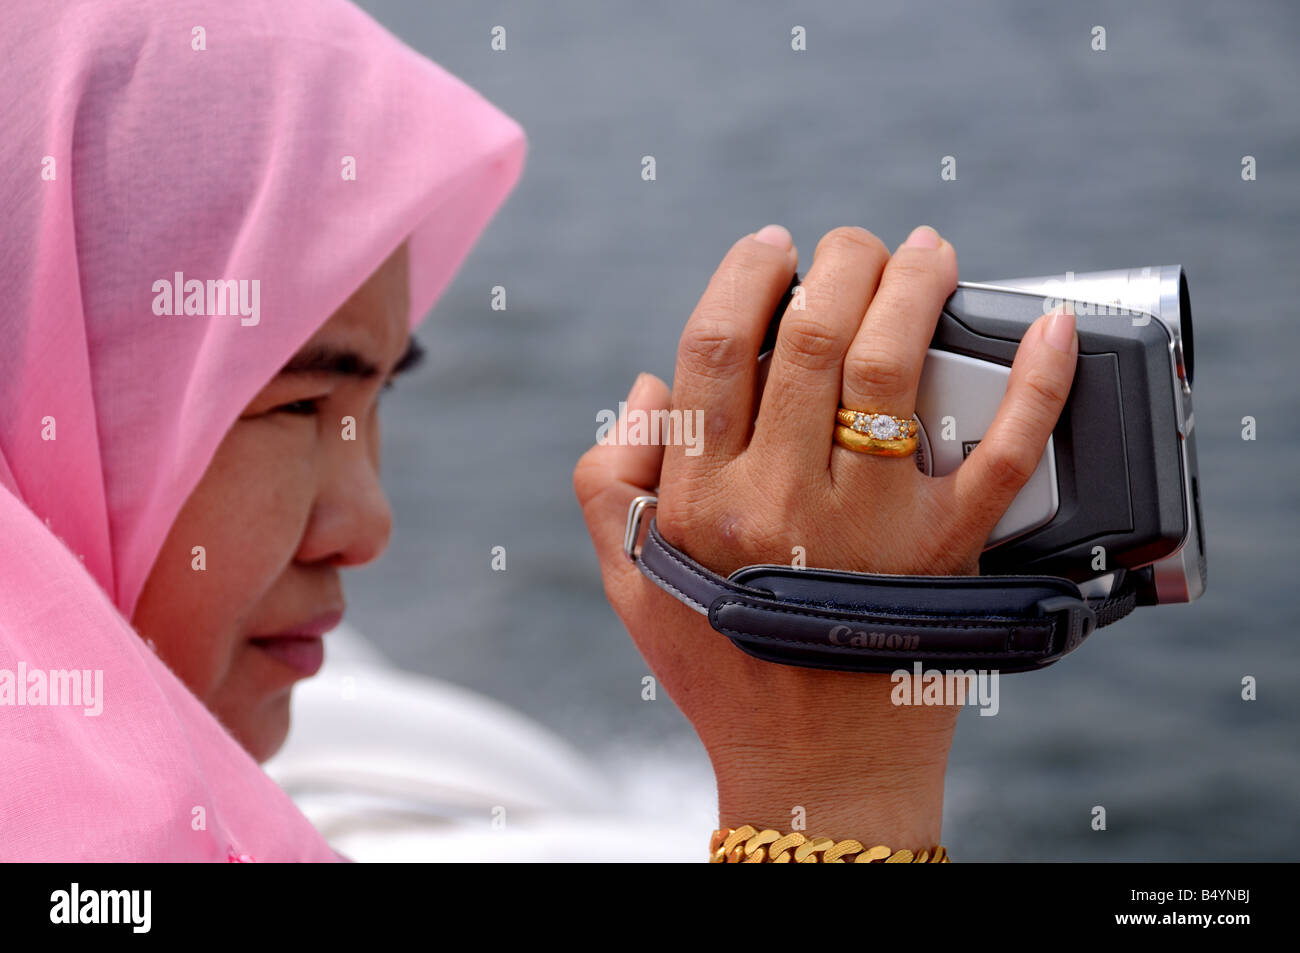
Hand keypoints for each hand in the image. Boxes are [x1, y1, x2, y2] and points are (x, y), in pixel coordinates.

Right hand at [575, 224, 1078, 847]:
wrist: (814, 766)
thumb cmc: (720, 668)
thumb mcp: (631, 582)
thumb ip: (610, 481)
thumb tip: (648, 386)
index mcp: (702, 499)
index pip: (714, 350)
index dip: (743, 277)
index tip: (769, 247)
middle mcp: (783, 501)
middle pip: (811, 335)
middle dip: (838, 260)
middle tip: (851, 245)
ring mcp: (872, 526)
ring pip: (895, 367)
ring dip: (915, 285)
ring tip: (926, 253)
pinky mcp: (949, 552)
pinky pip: (1004, 454)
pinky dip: (1038, 381)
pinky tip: (1050, 324)